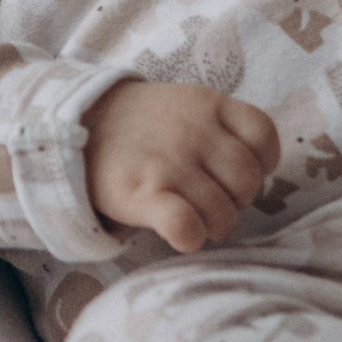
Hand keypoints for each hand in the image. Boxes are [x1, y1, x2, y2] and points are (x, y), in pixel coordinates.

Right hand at [86, 79, 278, 255]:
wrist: (78, 125)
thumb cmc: (142, 125)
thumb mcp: (185, 104)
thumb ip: (221, 126)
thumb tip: (253, 172)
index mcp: (209, 105)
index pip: (264, 136)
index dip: (261, 162)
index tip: (236, 173)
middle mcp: (194, 132)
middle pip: (248, 180)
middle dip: (238, 200)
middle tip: (215, 201)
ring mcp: (168, 163)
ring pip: (222, 212)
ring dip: (215, 225)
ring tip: (198, 220)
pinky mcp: (142, 194)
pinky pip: (186, 225)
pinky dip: (191, 237)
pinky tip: (183, 234)